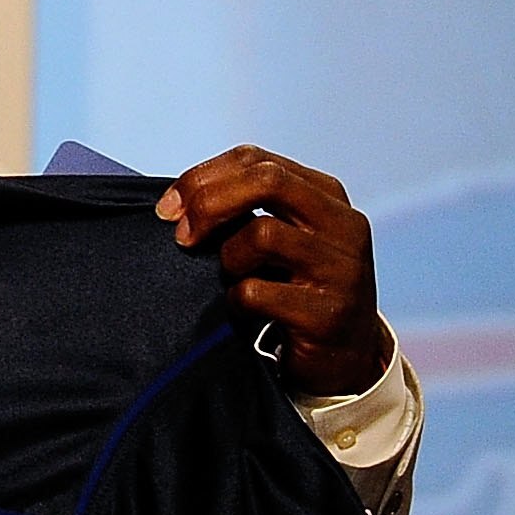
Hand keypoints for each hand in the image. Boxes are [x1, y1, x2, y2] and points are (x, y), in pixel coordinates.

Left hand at [158, 146, 388, 398]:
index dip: (203, 176)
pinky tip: (244, 310)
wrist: (345, 355)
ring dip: (228, 257)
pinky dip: (235, 299)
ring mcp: (342, 269)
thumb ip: (245, 206)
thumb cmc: (297, 286)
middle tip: (182, 234)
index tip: (169, 207)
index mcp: (327, 196)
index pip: (256, 160)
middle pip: (266, 181)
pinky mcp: (328, 314)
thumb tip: (176, 202)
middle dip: (209, 202)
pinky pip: (257, 291)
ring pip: (262, 234)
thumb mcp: (281, 234)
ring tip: (233, 278)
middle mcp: (344, 225)